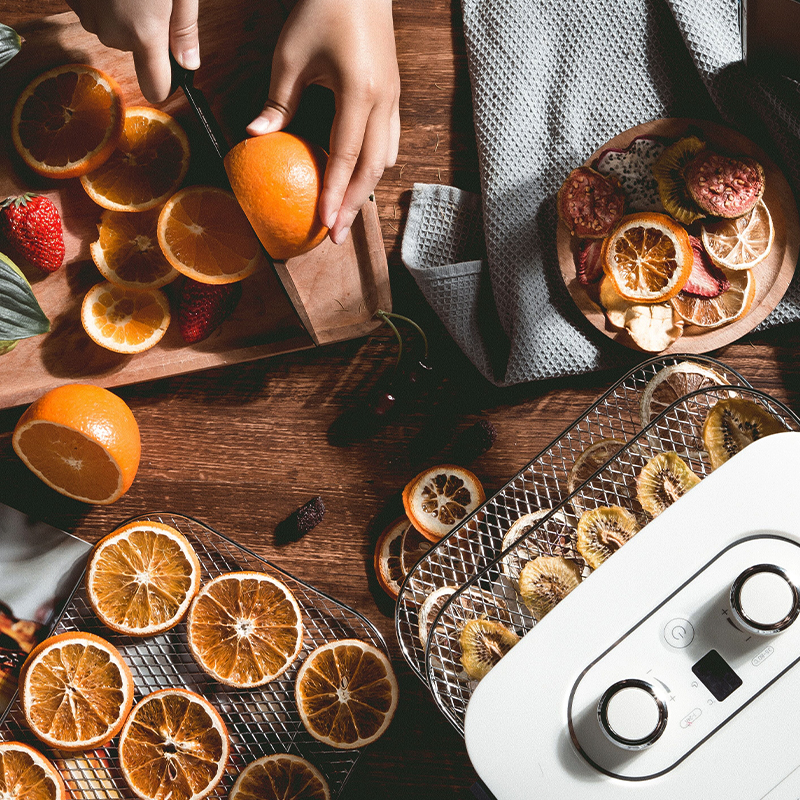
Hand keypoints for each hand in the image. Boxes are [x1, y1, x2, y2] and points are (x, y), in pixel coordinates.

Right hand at [66, 0, 200, 102]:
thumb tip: (189, 64)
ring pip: (112, 29)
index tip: (172, 68)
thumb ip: (184, 31)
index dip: (167, 82)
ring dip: (122, 14)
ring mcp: (87, 16)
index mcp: (144, 33)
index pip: (156, 89)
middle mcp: (112, 33)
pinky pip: (94, 12)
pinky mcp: (72, 0)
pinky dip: (104, 1)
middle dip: (144, 31)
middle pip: (134, 51)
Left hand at [247, 0, 400, 244]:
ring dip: (368, 188)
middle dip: (356, 205)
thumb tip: (255, 138)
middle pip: (373, 168)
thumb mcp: (290, 55)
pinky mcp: (394, 94)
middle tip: (338, 235)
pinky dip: (376, 165)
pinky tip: (360, 175)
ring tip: (348, 211)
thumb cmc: (323, 9)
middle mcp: (384, 101)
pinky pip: (390, 140)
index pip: (347, 156)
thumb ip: (278, 101)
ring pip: (387, 157)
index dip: (336, 194)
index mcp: (359, 92)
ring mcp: (394, 99)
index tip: (325, 224)